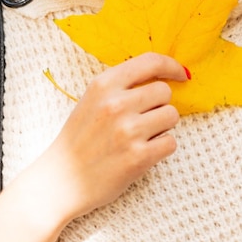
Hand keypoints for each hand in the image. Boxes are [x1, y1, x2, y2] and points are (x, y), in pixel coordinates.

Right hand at [0, 53, 186, 241]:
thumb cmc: (79, 139)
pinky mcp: (138, 157)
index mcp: (103, 84)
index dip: (171, 66)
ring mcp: (127, 131)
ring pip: (172, 116)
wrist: (61, 180)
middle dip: (160, 104)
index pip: (149, 61)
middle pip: (164, 91)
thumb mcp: (91, 99)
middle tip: (144, 118)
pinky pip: (171, 142)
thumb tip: (161, 76)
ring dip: (163, 126)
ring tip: (142, 136)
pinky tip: (144, 152)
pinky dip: (162, 148)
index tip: (180, 74)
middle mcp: (116, 104)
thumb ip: (121, 85)